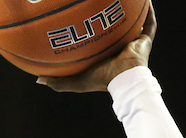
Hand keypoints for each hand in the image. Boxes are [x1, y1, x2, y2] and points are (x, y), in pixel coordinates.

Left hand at [37, 6, 156, 92]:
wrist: (123, 79)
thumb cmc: (101, 80)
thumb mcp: (75, 81)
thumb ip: (57, 81)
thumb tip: (37, 79)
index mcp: (105, 53)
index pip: (98, 39)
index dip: (92, 29)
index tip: (84, 19)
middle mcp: (119, 46)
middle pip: (114, 27)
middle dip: (110, 16)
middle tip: (103, 7)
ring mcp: (133, 42)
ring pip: (132, 22)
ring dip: (129, 11)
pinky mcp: (144, 40)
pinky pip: (148, 22)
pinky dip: (148, 11)